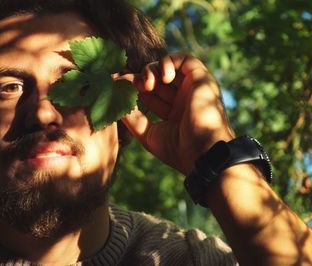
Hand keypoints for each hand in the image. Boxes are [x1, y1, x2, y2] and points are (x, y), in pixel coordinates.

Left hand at [120, 53, 234, 174]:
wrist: (203, 154)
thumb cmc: (177, 150)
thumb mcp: (148, 133)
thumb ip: (132, 117)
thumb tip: (116, 100)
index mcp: (173, 113)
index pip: (150, 93)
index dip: (133, 87)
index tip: (117, 83)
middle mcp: (183, 98)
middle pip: (156, 78)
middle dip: (140, 78)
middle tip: (130, 83)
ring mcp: (192, 88)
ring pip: (168, 66)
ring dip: (152, 69)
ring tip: (148, 84)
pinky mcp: (201, 78)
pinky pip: (185, 58)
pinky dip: (169, 61)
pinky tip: (162, 77)